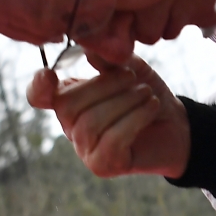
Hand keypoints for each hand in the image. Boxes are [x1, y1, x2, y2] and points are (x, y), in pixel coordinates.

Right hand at [27, 56, 190, 177]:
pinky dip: (135, 118)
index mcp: (70, 99)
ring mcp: (85, 149)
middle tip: (133, 78)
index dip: (37, 87)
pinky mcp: (103, 166)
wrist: (177, 125)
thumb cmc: (146, 94)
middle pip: (68, 105)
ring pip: (90, 123)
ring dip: (124, 102)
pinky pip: (111, 140)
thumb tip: (88, 50)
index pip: (38, 96)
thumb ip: (108, 60)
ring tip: (147, 94)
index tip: (49, 74)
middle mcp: (71, 126)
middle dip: (103, 86)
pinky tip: (151, 107)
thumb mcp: (129, 69)